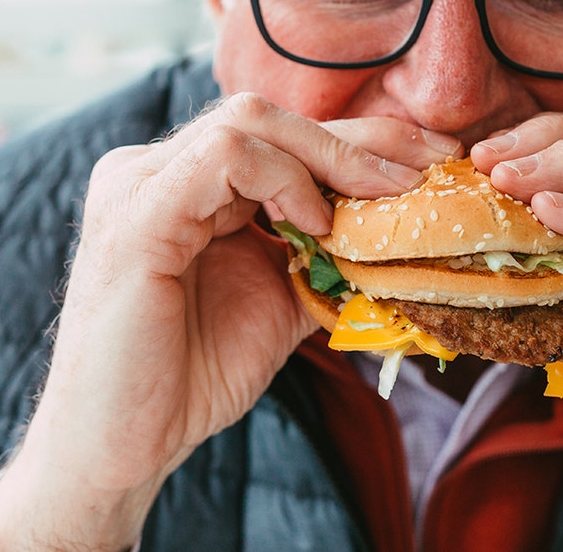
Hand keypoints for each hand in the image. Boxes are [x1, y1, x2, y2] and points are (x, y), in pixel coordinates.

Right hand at [0, 95, 456, 550]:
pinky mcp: (136, 216)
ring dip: (331, 157)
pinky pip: (222, 159)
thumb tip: (402, 234)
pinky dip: (283, 180)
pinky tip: (316, 223)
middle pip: (273, 117)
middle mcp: (158, 170)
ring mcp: (139, 185)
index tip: (436, 160)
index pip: (284, 135)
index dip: (365, 140)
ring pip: (250, 123)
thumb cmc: (192, 375)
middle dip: (363, 140)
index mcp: (188, 184)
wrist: (125, 444)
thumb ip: (325, 256)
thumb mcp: (281, 301)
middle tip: (430, 170)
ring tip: (379, 200)